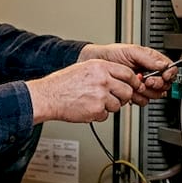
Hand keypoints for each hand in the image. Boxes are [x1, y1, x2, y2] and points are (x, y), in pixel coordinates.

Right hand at [26, 59, 146, 123]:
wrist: (49, 96)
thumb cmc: (63, 84)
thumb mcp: (84, 68)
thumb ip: (103, 72)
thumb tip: (119, 77)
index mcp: (100, 67)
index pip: (128, 73)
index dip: (132, 81)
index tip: (132, 85)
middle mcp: (102, 80)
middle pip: (127, 91)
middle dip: (123, 97)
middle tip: (115, 98)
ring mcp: (100, 96)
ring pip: (118, 105)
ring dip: (109, 107)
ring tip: (95, 103)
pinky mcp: (96, 110)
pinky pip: (106, 115)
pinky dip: (99, 115)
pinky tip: (88, 108)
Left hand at [77, 43, 174, 98]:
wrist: (96, 64)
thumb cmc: (111, 54)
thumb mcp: (131, 51)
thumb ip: (148, 58)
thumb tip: (163, 65)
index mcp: (152, 61)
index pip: (170, 69)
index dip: (169, 74)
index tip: (163, 75)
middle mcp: (149, 73)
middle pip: (165, 84)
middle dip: (157, 84)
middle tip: (147, 80)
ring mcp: (142, 85)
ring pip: (155, 94)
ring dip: (147, 91)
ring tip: (137, 84)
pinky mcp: (133, 94)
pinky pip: (143, 101)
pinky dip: (138, 98)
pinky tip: (131, 91)